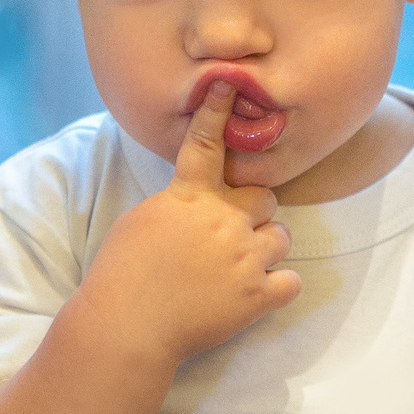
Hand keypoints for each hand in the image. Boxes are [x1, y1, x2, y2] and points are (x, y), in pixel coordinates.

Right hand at [73, 82, 301, 364]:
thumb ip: (177, 203)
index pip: (206, 145)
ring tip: (239, 269)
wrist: (128, 327)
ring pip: (282, 237)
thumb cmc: (121, 275)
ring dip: (266, 249)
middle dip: (254, 213)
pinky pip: (291, 282)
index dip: (217, 113)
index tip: (227, 85)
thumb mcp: (140, 221)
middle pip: (265, 197)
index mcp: (189, 198)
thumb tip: (197, 200)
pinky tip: (256, 294)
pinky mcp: (257, 296)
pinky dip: (277, 287)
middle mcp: (223, 221)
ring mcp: (244, 258)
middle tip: (231, 236)